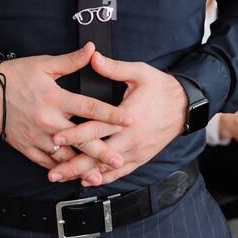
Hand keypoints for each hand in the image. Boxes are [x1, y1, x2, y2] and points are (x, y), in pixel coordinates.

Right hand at [0, 43, 132, 173]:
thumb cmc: (17, 75)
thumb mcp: (45, 64)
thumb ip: (71, 60)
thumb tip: (93, 49)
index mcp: (56, 98)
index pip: (90, 108)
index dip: (112, 114)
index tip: (130, 120)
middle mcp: (48, 120)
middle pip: (80, 139)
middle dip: (101, 152)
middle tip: (119, 159)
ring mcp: (36, 136)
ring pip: (63, 156)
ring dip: (82, 165)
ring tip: (99, 173)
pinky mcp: (25, 146)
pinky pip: (46, 162)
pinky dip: (60, 168)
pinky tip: (73, 173)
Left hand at [45, 52, 187, 186]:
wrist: (185, 106)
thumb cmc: (161, 88)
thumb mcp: (140, 73)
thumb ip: (114, 68)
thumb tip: (92, 56)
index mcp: (129, 116)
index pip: (97, 128)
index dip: (75, 134)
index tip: (56, 138)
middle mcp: (132, 138)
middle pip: (98, 154)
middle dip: (74, 163)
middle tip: (52, 171)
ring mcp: (136, 150)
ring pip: (106, 167)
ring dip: (83, 173)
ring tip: (63, 178)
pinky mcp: (140, 157)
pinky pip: (119, 172)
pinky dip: (103, 177)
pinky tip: (87, 180)